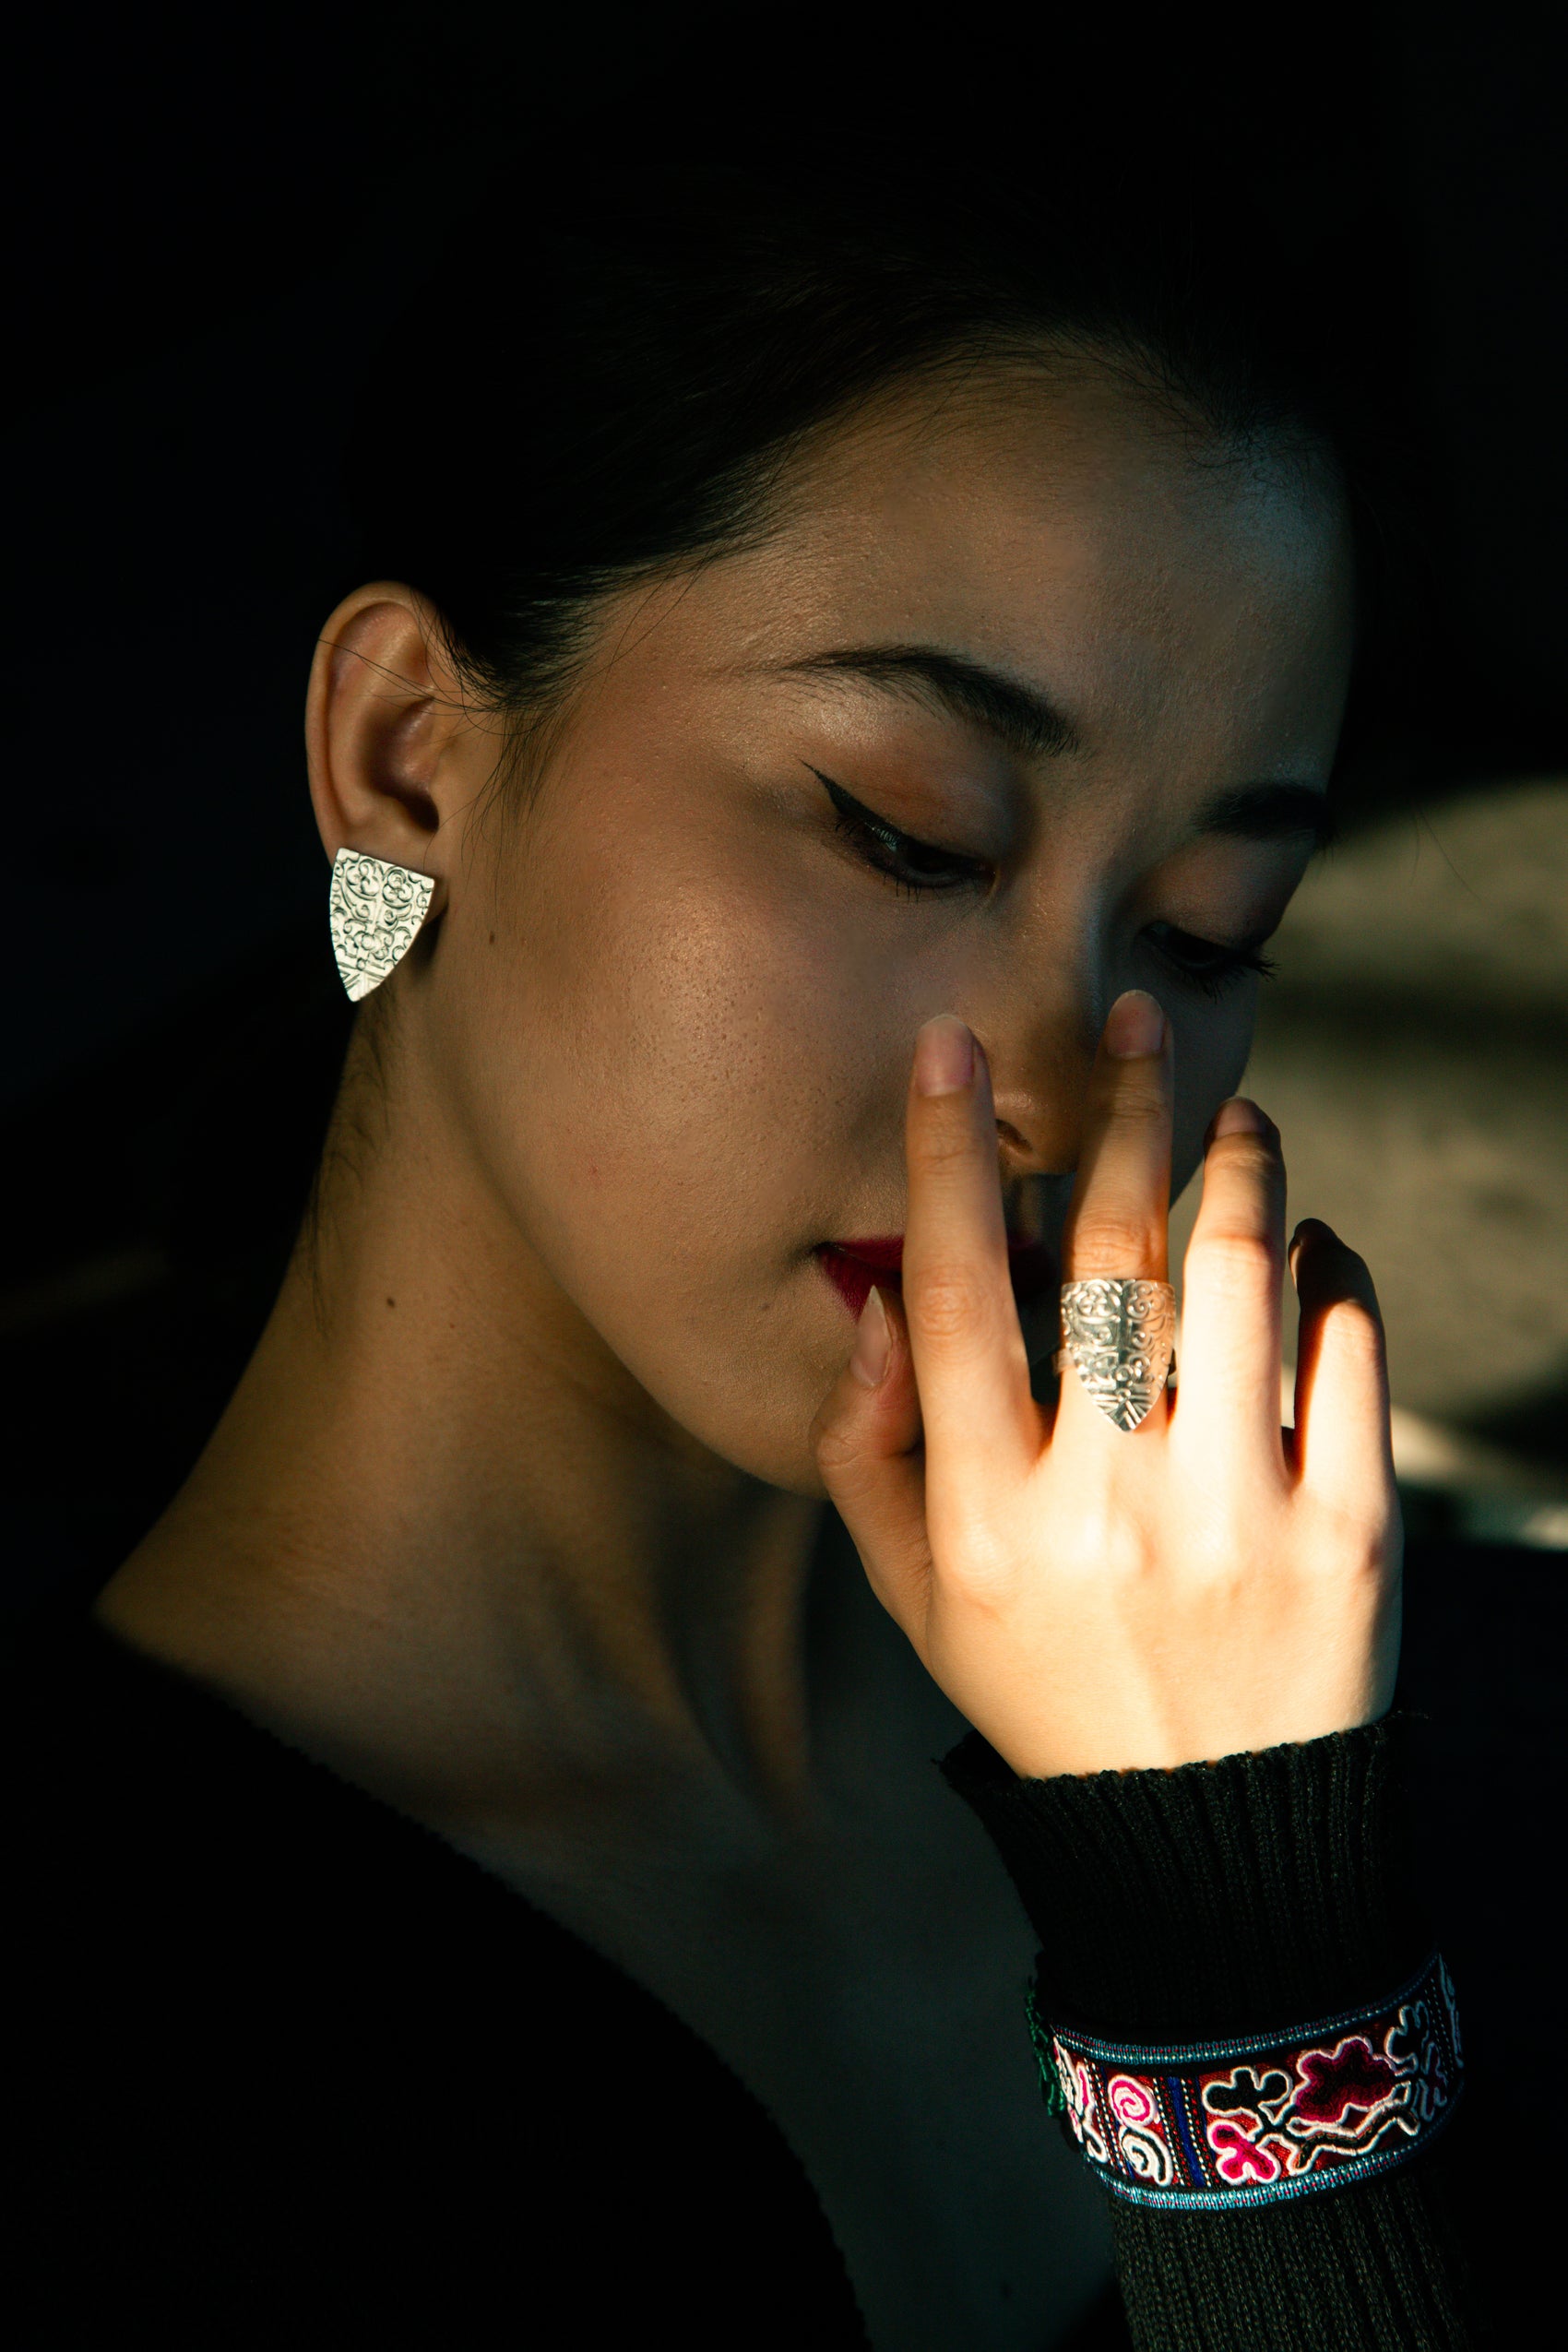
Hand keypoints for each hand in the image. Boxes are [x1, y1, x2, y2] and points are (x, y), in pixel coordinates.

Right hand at [811, 991, 1400, 1778]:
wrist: (1214, 1836)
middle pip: (1112, 1252)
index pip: (950, 1293)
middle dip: (1123, 1108)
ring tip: (1235, 1118)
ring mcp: (1237, 1515)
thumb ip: (869, 1451)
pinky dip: (1330, 1267)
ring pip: (1240, 1271)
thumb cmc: (1046, 1685)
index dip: (942, 1153)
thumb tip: (878, 1302)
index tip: (947, 1044)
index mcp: (987, 1518)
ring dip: (1240, 1163)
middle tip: (1135, 1023)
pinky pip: (1346, 1348)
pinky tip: (1307, 1240)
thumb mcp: (920, 1597)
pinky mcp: (1349, 1531)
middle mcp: (1106, 1506)